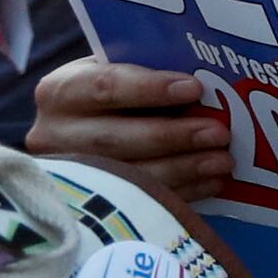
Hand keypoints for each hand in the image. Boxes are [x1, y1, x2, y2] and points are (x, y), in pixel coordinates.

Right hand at [28, 58, 233, 202]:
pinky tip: (212, 182)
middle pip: (114, 140)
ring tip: (223, 161)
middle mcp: (54, 134)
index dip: (149, 89)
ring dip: (182, 168)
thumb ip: (148, 73)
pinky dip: (182, 191)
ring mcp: (70, 174)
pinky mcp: (89, 204)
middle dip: (172, 136)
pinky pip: (139, 201)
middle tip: (218, 133)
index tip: (193, 88)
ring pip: (127, 175)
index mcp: (61, 91)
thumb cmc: (115, 95)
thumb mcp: (119, 73)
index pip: (104, 87)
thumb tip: (207, 85)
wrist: (87, 130)